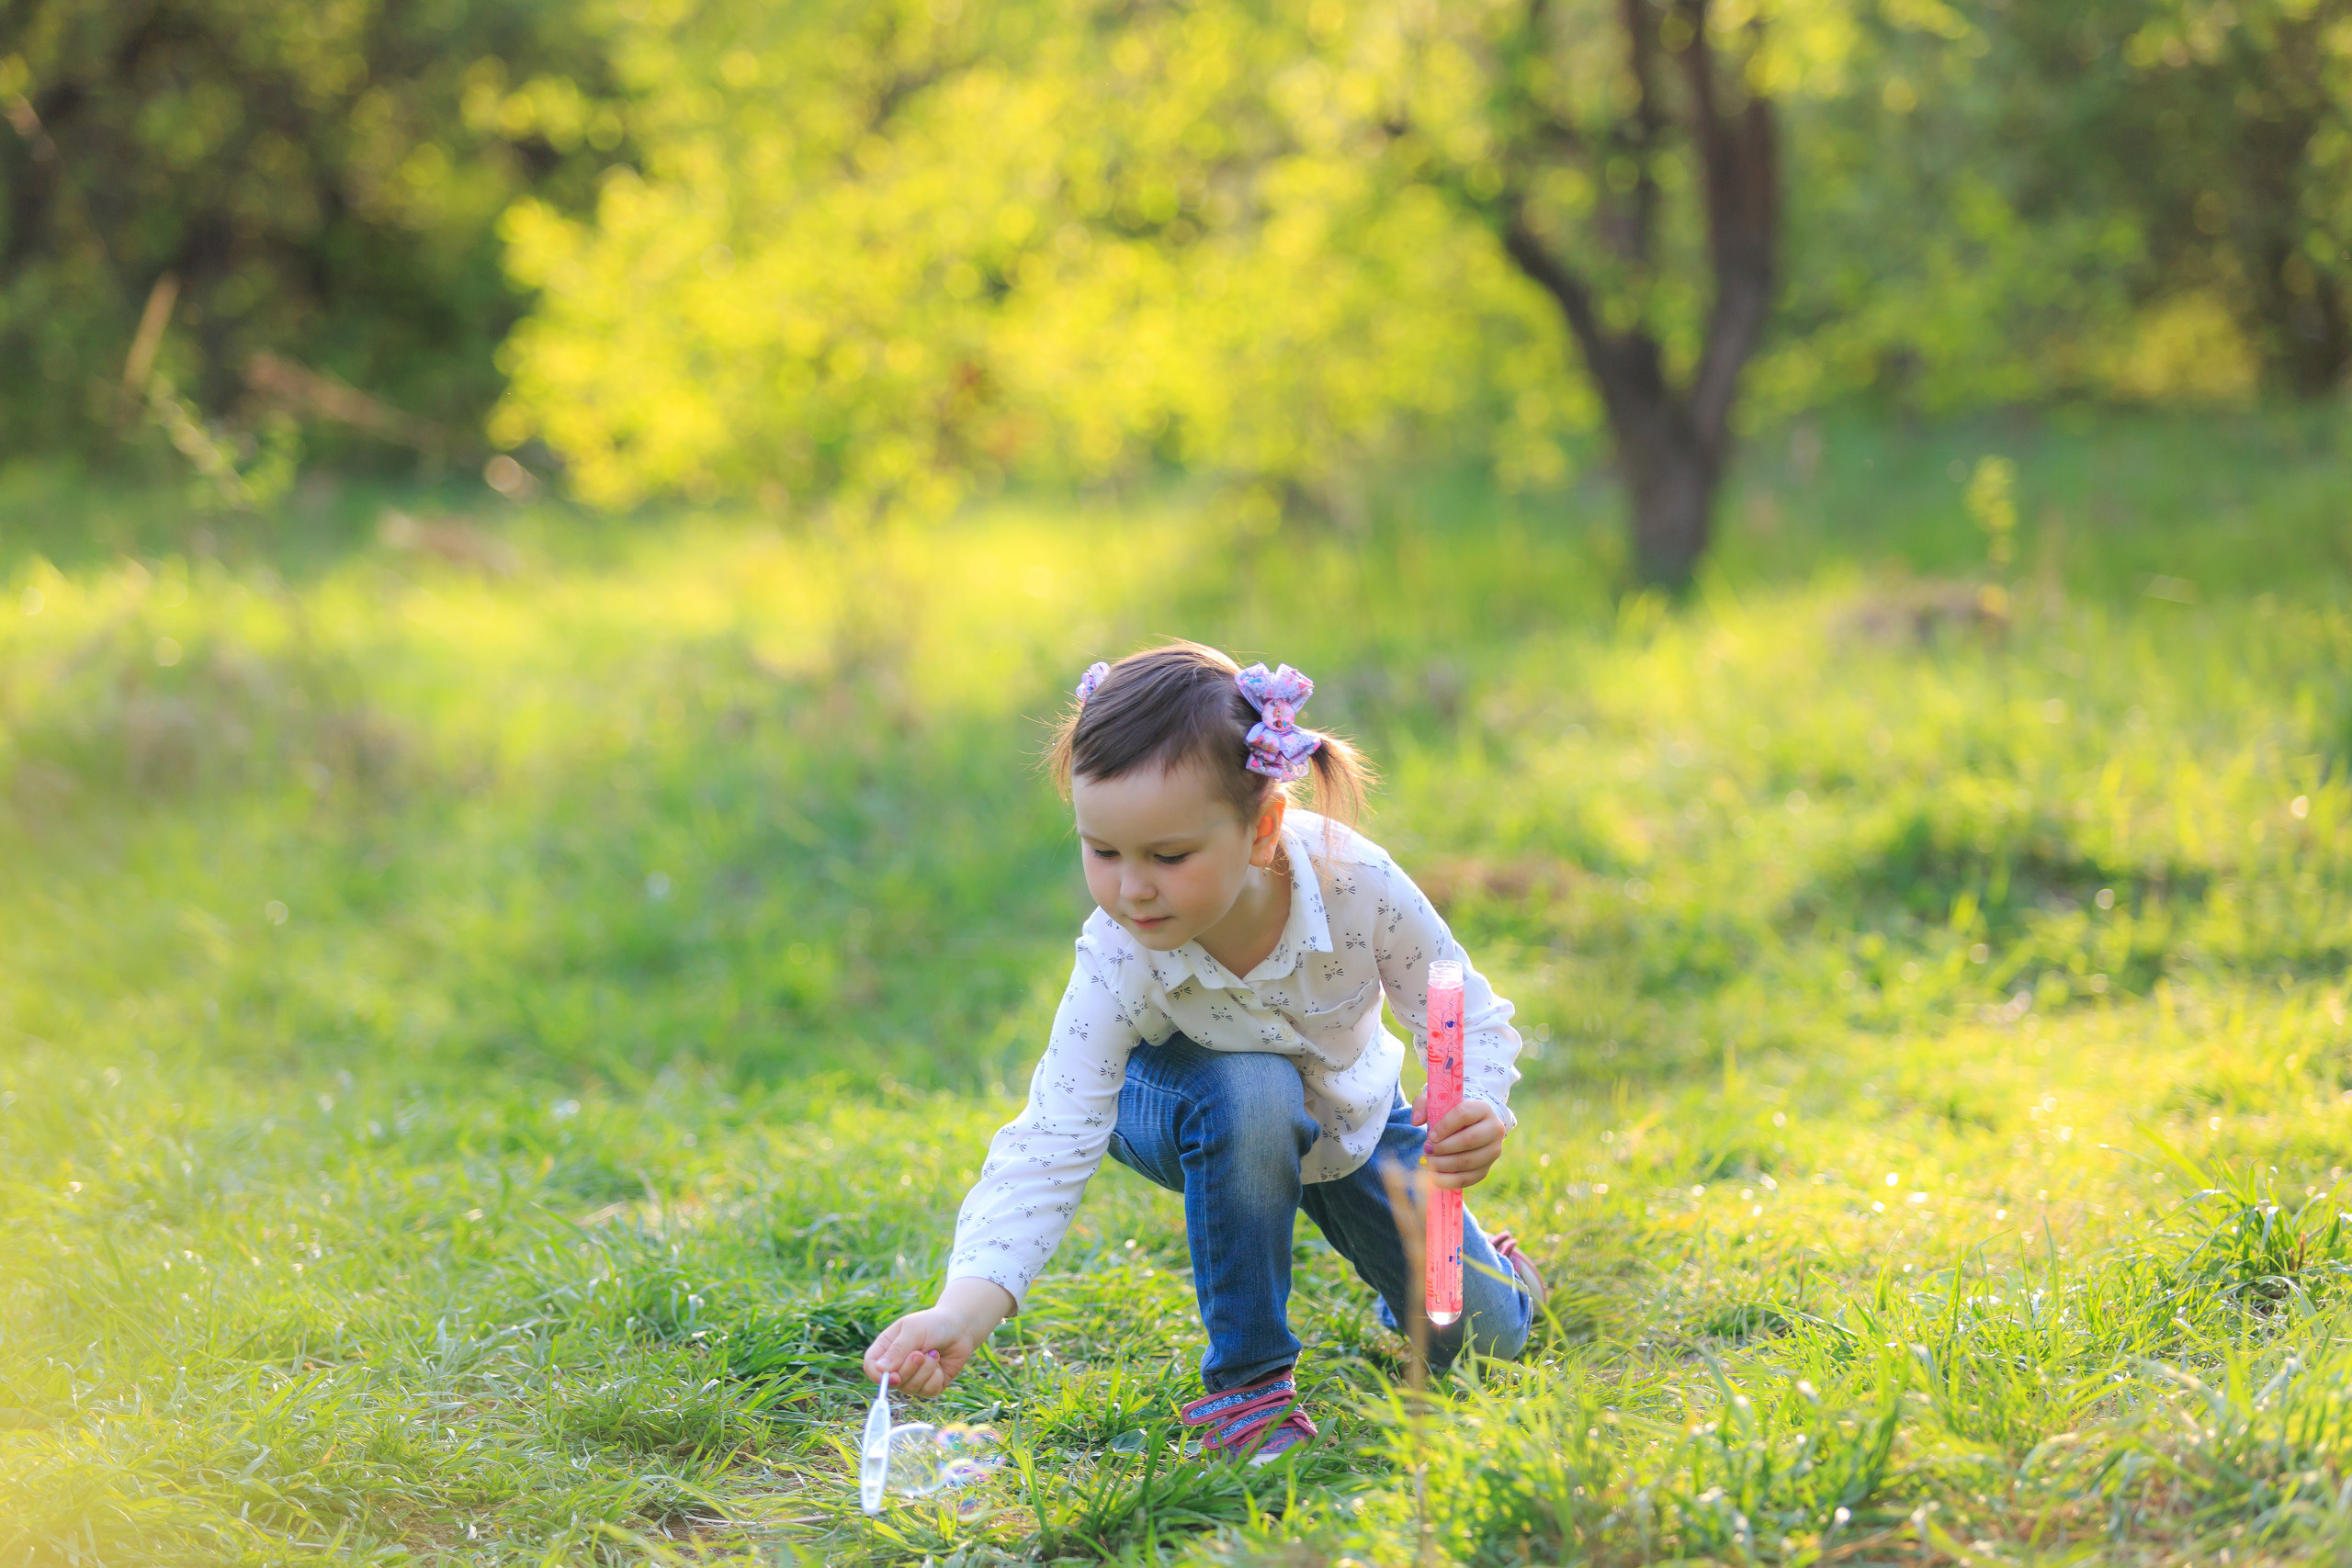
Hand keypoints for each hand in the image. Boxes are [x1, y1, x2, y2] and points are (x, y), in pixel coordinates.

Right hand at [862, 1277, 1013, 1397]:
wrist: (960, 1328)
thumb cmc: (933, 1324)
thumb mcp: (913, 1330)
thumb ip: (898, 1350)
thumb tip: (880, 1370)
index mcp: (886, 1349)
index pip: (871, 1368)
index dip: (879, 1376)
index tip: (895, 1375)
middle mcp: (896, 1366)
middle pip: (892, 1382)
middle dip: (910, 1369)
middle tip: (922, 1353)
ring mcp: (912, 1378)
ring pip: (911, 1389)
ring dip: (926, 1371)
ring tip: (934, 1353)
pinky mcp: (928, 1385)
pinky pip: (927, 1391)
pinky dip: (936, 1377)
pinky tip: (940, 1363)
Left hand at [1411, 1091, 1507, 1190]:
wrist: (1471, 1127)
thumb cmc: (1451, 1114)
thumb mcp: (1437, 1103)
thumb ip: (1423, 1105)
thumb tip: (1416, 1121)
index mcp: (1482, 1108)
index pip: (1464, 1114)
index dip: (1445, 1126)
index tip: (1430, 1135)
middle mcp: (1494, 1129)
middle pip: (1468, 1140)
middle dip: (1443, 1148)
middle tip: (1427, 1149)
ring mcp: (1493, 1151)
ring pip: (1468, 1161)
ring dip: (1443, 1164)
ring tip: (1428, 1162)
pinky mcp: (1486, 1169)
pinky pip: (1468, 1178)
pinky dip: (1448, 1180)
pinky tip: (1433, 1175)